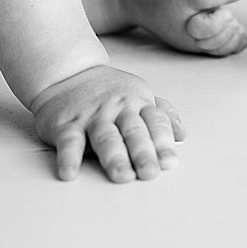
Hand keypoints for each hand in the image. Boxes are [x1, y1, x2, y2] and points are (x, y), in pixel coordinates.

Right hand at [29, 64, 183, 182]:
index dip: (163, 142)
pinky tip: (70, 173)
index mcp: (137, 102)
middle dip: (142, 152)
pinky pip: (68, 141)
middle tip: (150, 172)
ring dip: (114, 157)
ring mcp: (90, 116)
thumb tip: (181, 135)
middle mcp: (116, 108)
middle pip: (133, 131)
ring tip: (122, 175)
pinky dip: (69, 157)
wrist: (65, 71)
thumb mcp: (138, 95)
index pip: (155, 122)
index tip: (169, 162)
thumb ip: (161, 116)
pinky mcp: (65, 124)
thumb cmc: (107, 92)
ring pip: (105, 136)